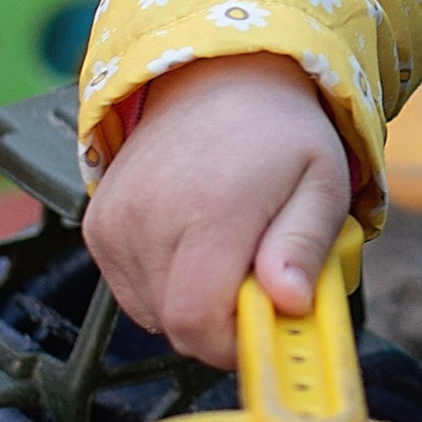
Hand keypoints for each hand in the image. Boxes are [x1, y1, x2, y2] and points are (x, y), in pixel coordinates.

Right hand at [84, 53, 353, 367]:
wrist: (220, 77)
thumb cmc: (281, 133)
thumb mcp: (323, 184)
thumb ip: (305, 248)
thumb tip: (289, 304)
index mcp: (211, 211)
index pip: (199, 323)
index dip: (234, 343)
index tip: (267, 321)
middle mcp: (150, 217)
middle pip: (176, 326)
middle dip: (223, 320)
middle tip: (257, 277)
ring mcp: (115, 222)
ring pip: (152, 314)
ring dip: (194, 300)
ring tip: (227, 248)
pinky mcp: (98, 226)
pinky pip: (131, 290)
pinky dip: (165, 283)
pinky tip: (194, 240)